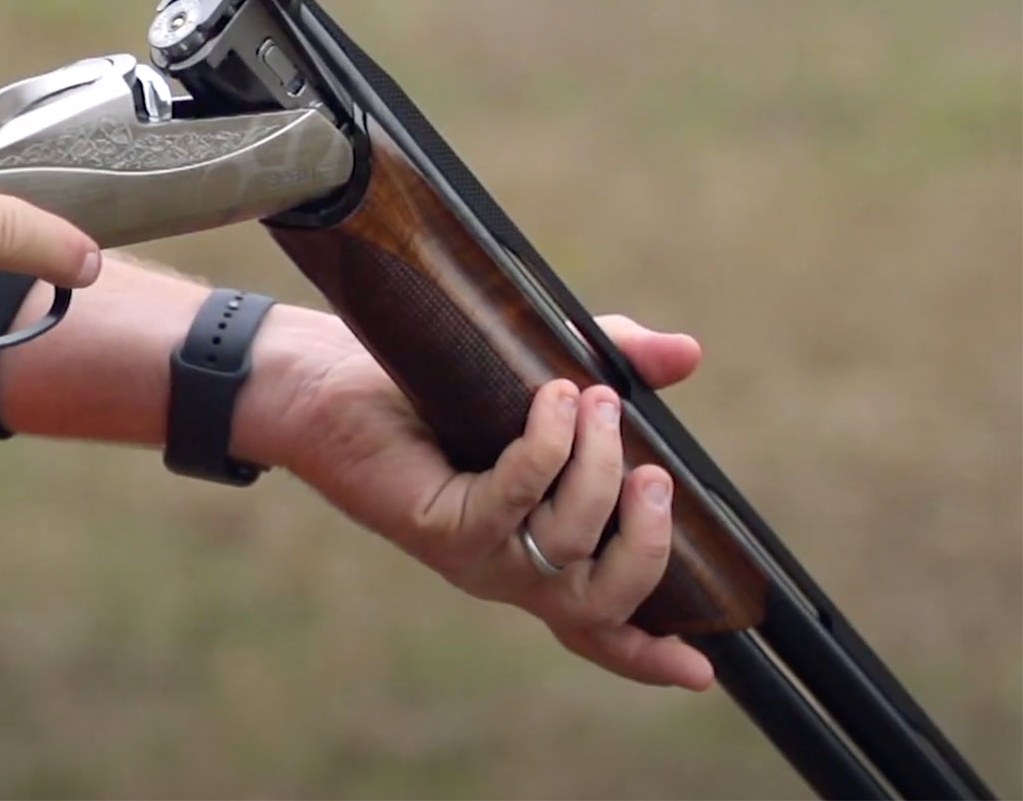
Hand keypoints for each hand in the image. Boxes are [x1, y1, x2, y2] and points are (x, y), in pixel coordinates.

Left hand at [235, 309, 714, 690]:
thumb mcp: (540, 373)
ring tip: (596, 400)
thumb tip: (689, 355)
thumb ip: (617, 366)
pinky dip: (547, 446)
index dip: (649, 655)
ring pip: (569, 542)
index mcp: (536, 550)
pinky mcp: (438, 525)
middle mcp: (508, 566)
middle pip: (604, 601)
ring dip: (597, 467)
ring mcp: (473, 551)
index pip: (599, 622)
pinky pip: (515, 497)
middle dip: (648, 541)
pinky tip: (553, 399)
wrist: (325, 379)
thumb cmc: (430, 382)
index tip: (702, 672)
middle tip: (654, 473)